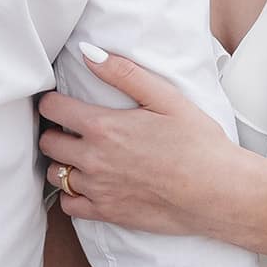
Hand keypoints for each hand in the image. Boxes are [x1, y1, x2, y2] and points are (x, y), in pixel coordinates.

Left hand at [39, 49, 237, 233]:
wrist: (217, 192)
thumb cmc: (197, 143)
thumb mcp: (165, 98)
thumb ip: (123, 74)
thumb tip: (88, 53)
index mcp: (103, 127)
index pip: (52, 109)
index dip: (53, 102)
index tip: (62, 102)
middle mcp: (93, 159)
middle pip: (48, 143)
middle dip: (56, 132)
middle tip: (74, 130)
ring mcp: (98, 189)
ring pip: (56, 175)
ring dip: (64, 164)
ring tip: (83, 157)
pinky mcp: (107, 213)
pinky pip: (69, 205)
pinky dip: (72, 195)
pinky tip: (89, 185)